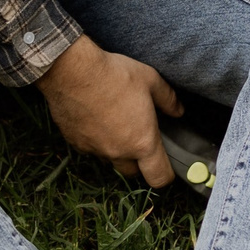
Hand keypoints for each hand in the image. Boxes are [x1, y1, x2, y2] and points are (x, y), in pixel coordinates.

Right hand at [34, 37, 182, 185]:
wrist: (71, 71)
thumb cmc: (114, 74)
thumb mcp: (150, 80)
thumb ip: (168, 99)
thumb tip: (178, 111)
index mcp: (142, 142)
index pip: (158, 178)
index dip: (165, 175)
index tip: (166, 164)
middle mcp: (118, 152)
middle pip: (132, 172)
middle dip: (139, 162)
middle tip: (140, 137)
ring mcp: (94, 150)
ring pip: (110, 159)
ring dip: (116, 149)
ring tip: (116, 122)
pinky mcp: (75, 143)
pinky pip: (90, 149)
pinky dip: (96, 140)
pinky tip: (96, 118)